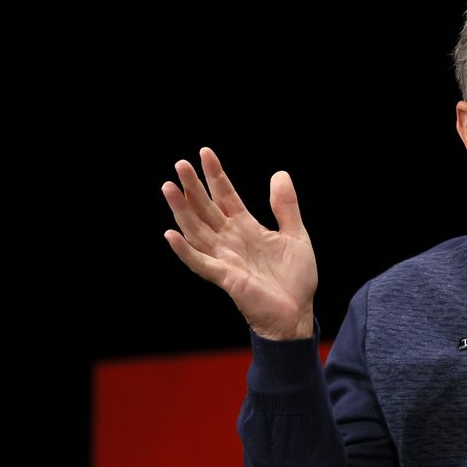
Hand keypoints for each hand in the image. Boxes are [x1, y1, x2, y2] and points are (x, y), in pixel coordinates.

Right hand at [161, 147, 317, 339]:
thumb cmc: (295, 279)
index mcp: (246, 228)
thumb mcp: (296, 235)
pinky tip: (171, 234)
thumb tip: (279, 173)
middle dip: (193, 187)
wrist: (298, 314)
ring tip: (169, 187)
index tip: (204, 152)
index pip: (226, 196)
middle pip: (206, 209)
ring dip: (182, 210)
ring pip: (196, 230)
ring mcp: (225, 258)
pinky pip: (200, 263)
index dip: (215, 175)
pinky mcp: (226, 278)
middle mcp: (230, 240)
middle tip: (180, 164)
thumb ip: (285, 207)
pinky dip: (184, 250)